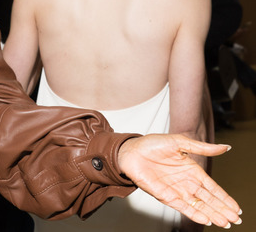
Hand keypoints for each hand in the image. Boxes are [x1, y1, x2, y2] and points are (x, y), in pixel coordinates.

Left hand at [118, 134, 241, 227]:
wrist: (129, 151)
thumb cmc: (152, 144)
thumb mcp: (179, 142)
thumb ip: (202, 148)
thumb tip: (226, 147)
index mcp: (192, 170)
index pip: (212, 187)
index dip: (225, 197)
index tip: (237, 207)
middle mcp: (186, 182)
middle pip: (208, 199)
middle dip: (222, 209)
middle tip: (235, 219)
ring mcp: (176, 190)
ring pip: (198, 205)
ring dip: (212, 214)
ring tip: (225, 223)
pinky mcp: (164, 195)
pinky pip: (182, 207)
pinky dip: (193, 213)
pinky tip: (205, 219)